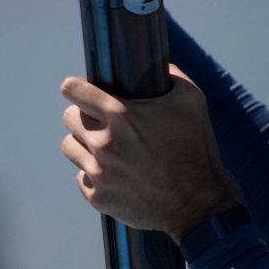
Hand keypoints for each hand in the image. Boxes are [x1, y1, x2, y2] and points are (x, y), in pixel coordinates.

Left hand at [59, 64, 241, 238]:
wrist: (200, 203)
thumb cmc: (197, 148)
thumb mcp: (193, 101)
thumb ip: (171, 75)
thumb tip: (158, 64)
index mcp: (122, 114)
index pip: (73, 91)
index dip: (76, 88)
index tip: (79, 91)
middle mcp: (104, 142)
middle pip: (69, 118)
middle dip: (84, 117)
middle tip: (103, 123)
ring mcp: (98, 171)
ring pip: (70, 147)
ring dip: (84, 145)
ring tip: (107, 149)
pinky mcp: (98, 197)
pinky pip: (81, 177)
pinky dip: (95, 175)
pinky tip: (117, 174)